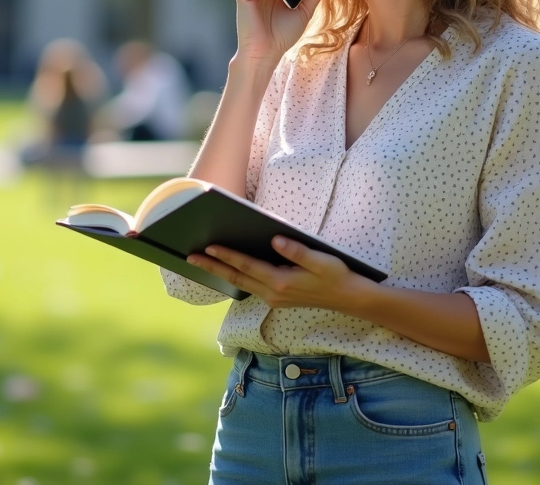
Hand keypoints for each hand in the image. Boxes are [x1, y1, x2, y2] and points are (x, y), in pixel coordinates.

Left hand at [188, 236, 368, 310]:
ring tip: (203, 261)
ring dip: (221, 273)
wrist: (349, 299)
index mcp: (281, 283)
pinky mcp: (277, 299)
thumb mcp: (321, 260)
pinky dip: (235, 277)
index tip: (208, 246)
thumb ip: (297, 250)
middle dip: (212, 266)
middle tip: (190, 255)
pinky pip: (250, 287)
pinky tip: (228, 268)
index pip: (246, 266)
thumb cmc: (336, 275)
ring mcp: (274, 298)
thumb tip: (275, 239)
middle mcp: (273, 293)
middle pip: (236, 277)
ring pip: (241, 284)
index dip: (226, 255)